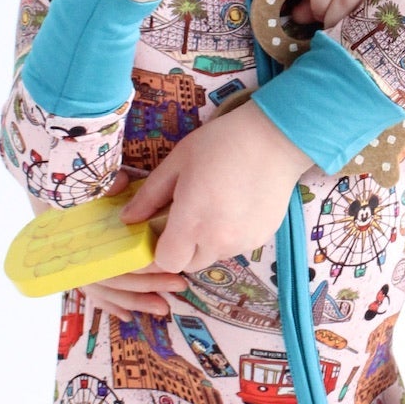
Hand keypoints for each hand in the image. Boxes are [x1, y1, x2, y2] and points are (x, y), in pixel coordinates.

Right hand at [28, 175, 176, 314]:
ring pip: (104, 289)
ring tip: (162, 307)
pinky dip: (111, 304)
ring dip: (134, 300)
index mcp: (71, 234)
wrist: (47, 183)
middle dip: (144, 285)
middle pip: (109, 278)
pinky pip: (94, 292)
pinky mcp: (78, 270)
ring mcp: (73, 265)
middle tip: (178, 285)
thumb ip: (100, 182)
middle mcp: (69, 255)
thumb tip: (119, 184)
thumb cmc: (69, 185)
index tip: (164, 264)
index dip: (135, 268)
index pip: (105, 260)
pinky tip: (129, 316)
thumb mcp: (82, 181)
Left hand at [121, 102, 310, 277]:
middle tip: (184, 217)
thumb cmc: (220, 144)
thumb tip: (128, 219)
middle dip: (180, 248)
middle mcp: (218, 241)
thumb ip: (150, 195)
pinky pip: (235, 247)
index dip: (156, 253)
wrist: (275, 139)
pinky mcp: (261, 239)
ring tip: (212, 207)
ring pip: (213, 256)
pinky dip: (228, 236)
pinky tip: (234, 206)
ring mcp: (242, 243)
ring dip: (205, 242)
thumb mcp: (177, 162)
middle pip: (188, 264)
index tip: (156, 235)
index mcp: (192, 222)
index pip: (166, 262)